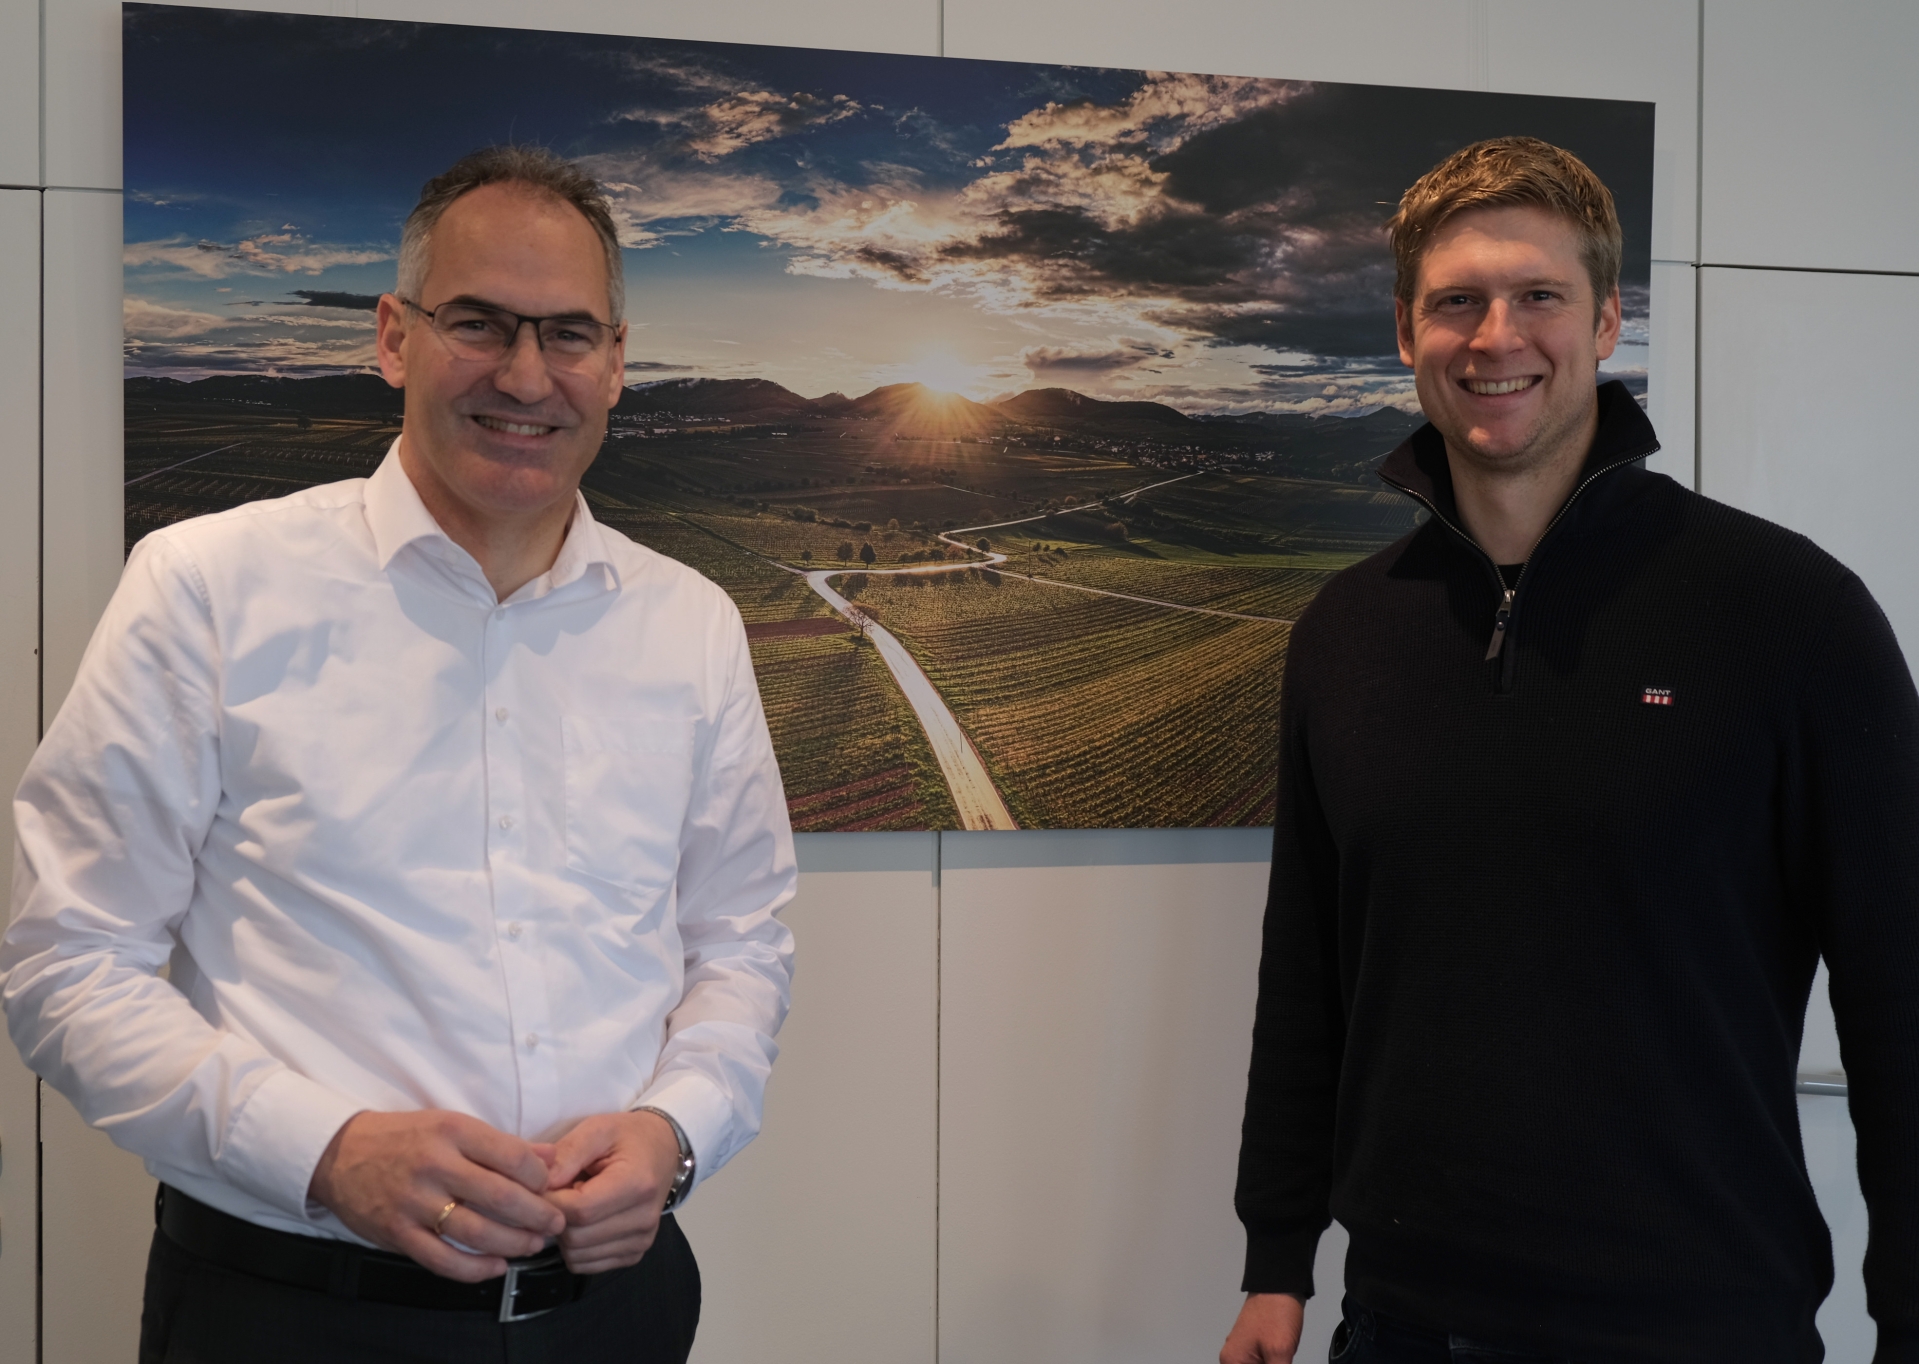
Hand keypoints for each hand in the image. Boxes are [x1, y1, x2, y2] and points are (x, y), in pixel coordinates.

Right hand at [308, 1109, 563, 1282]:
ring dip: (513, 1243)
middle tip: (557, 1223)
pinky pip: (443, 1260)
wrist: (340, 1154)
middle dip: (537, 1214)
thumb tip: (551, 1157)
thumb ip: (502, 1144)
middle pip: (500, 1197)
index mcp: (452, 1132)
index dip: (540, 1176)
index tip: (551, 1186)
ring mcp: (414, 1202)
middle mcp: (434, 1166)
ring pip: (476, 1231)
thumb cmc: (406, 1138)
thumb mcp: (452, 1126)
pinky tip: (497, 1266)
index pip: (511, 1156)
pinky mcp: (397, 1233)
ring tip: (534, 1244)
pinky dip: (475, 1269)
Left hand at [539, 1110, 683, 1274]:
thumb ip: (567, 1154)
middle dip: (555, 1218)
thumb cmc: (626, 1137)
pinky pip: (586, 1266)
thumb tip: (538, 1186)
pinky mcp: (634, 1255)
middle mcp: (644, 1219)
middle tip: (559, 1193)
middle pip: (575, 1237)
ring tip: (574, 1205)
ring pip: (577, 1256)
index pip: (579, 1210)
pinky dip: (575, 1248)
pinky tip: (584, 1222)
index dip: (550, 1201)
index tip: (541, 1185)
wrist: (662, 1149)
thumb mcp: (596, 1130)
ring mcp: (641, 1241)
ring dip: (563, 1235)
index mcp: (637, 1184)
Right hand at [1221, 1293, 1305, 1363]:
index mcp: (1232, 1362)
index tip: (1277, 1363)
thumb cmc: (1276, 1314)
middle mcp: (1233, 1358)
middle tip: (1282, 1359)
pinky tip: (1283, 1358)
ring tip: (1283, 1354)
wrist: (1280, 1284)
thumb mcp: (1279, 1353)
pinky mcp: (1255, 1346)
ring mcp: (1243, 1351)